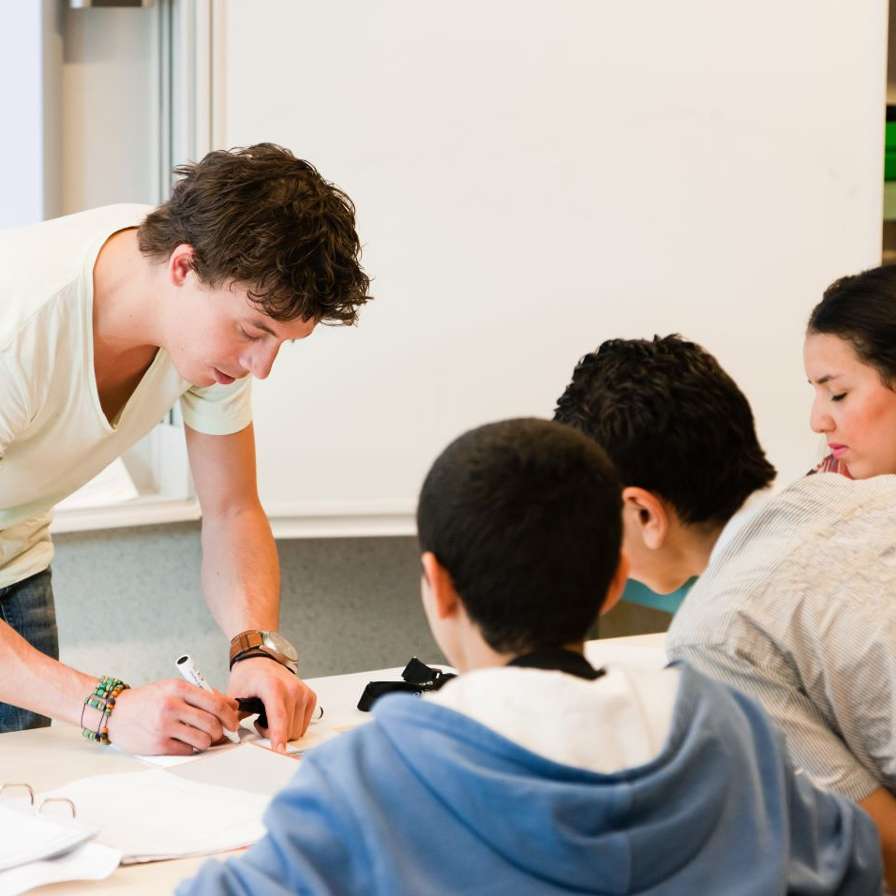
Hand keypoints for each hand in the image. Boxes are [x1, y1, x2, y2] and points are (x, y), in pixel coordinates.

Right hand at [104, 679, 239, 755]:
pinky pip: (188, 750)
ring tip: (205, 738)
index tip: (234, 721)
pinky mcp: (158, 744)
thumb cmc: (149, 699)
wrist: (114, 712)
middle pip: (212, 723)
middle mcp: (172, 706)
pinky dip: (194, 748)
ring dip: (209, 741)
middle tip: (223, 733)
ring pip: (203, 739)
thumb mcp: (173, 688)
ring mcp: (164, 726)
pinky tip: (189, 742)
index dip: (231, 714)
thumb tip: (231, 705)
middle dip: (223, 730)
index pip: (215, 702)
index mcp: (179, 688)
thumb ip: (201, 695)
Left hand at [228, 657, 316, 751]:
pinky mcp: (310, 697)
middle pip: (288, 728)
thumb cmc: (249, 677)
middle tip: (260, 722)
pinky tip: (282, 715)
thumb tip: (228, 733)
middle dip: (273, 734)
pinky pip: (303, 725)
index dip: (278, 734)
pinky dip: (292, 726)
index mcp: (272, 685)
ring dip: (283, 731)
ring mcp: (303, 692)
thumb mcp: (234, 694)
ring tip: (270, 718)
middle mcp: (291, 688)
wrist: (261, 661)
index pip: (278, 715)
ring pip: (297, 730)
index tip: (279, 750)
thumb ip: (231, 715)